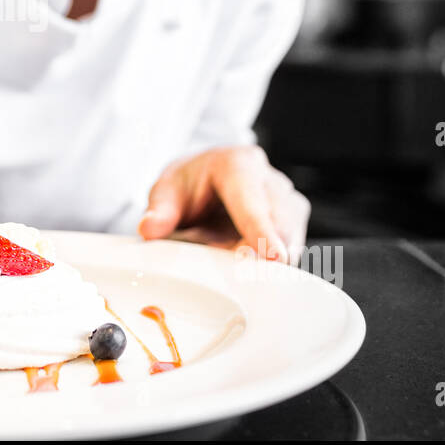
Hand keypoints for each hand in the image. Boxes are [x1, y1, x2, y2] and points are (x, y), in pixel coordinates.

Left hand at [138, 145, 309, 264]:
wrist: (205, 178)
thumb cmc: (189, 184)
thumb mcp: (167, 190)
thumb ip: (160, 210)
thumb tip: (150, 228)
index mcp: (238, 164)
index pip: (252, 201)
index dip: (262, 231)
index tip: (273, 257)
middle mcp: (269, 179)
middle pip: (280, 223)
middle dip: (266, 254)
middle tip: (244, 280)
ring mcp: (287, 200)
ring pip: (292, 239)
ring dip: (270, 263)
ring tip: (243, 274)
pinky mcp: (294, 223)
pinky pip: (292, 251)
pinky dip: (274, 267)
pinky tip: (254, 274)